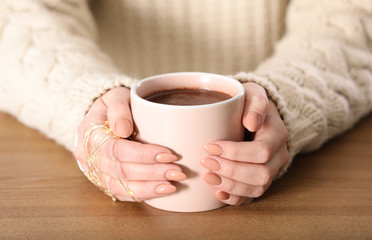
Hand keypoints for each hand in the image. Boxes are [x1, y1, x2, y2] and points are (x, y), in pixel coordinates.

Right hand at [73, 87, 185, 201]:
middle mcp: (89, 156)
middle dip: (152, 173)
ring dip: (149, 188)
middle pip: (121, 171)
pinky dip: (143, 194)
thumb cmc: (115, 105)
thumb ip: (118, 108)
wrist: (104, 117)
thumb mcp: (116, 96)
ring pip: (121, 187)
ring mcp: (95, 171)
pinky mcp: (104, 181)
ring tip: (173, 185)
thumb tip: (122, 129)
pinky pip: (121, 194)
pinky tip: (162, 191)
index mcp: (90, 134)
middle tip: (178, 172)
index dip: (143, 155)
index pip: (116, 149)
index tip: (169, 154)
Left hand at [202, 82, 288, 204]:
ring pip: (257, 188)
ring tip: (208, 177)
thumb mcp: (253, 94)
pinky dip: (235, 198)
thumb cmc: (249, 102)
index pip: (261, 151)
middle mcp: (278, 155)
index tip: (210, 146)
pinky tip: (217, 193)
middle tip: (206, 162)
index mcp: (277, 134)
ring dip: (231, 187)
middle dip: (231, 171)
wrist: (253, 113)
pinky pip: (252, 196)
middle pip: (261, 174)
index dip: (235, 153)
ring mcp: (271, 170)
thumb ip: (256, 104)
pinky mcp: (260, 179)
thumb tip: (251, 122)